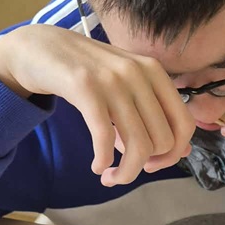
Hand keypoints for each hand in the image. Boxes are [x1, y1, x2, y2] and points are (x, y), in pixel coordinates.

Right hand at [0, 25, 194, 185]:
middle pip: (162, 141)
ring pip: (138, 145)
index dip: (172, 154)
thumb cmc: (86, 72)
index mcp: (154, 72)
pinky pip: (105, 138)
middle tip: (124, 171)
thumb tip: (179, 151)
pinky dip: (103, 161)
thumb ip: (151, 112)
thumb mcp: (124, 85)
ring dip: (126, 173)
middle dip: (145, 166)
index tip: (152, 163)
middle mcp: (138, 73)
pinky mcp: (85, 88)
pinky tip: (97, 167)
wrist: (40, 46)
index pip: (184, 125)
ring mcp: (113, 79)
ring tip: (110, 177)